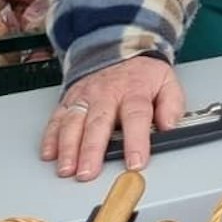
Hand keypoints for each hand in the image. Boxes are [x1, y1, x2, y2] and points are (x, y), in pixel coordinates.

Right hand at [39, 56, 185, 180]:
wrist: (118, 48)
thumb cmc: (142, 74)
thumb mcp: (167, 82)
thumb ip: (172, 105)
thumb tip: (170, 126)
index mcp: (134, 91)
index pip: (136, 116)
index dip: (136, 141)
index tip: (135, 162)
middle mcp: (106, 94)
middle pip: (98, 123)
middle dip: (91, 150)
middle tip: (88, 172)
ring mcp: (85, 97)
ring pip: (73, 122)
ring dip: (68, 147)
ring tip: (67, 169)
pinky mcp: (69, 100)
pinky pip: (57, 119)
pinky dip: (50, 137)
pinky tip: (49, 154)